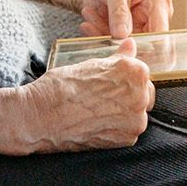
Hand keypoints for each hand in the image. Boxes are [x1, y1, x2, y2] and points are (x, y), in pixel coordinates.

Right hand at [0, 50, 151, 153]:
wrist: (42, 117)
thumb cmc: (61, 87)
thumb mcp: (90, 64)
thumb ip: (118, 58)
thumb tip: (130, 46)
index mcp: (134, 72)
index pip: (142, 74)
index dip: (125, 79)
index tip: (111, 84)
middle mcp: (140, 95)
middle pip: (144, 94)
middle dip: (129, 96)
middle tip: (104, 99)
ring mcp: (135, 120)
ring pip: (137, 114)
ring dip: (124, 113)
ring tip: (98, 111)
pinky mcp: (127, 139)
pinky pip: (128, 131)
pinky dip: (117, 129)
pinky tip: (97, 123)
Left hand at [47, 0, 173, 35]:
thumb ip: (119, 11)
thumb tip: (123, 35)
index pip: (161, 29)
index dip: (147, 43)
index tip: (124, 45)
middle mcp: (156, 12)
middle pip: (146, 40)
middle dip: (120, 38)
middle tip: (94, 25)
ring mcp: (144, 25)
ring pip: (129, 43)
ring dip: (105, 34)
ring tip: (89, 14)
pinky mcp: (130, 34)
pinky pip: (117, 43)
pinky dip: (101, 35)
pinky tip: (88, 23)